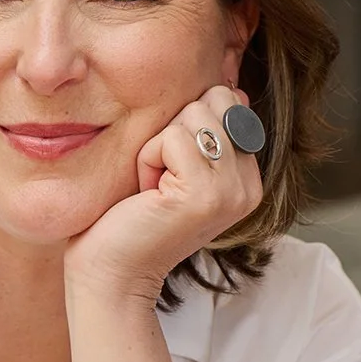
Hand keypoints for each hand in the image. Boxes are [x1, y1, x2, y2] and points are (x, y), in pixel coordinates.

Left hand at [64, 85, 263, 305]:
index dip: (185, 124)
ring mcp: (231, 191)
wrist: (112, 273)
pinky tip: (146, 192)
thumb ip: (204, 131)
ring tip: (152, 187)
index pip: (229, 101)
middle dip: (172, 130)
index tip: (170, 170)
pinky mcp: (204, 195)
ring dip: (156, 146)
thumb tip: (233, 88)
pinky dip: (146, 159)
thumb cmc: (131, 217)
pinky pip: (170, 138)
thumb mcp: (175, 165)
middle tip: (158, 178)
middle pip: (213, 101)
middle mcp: (248, 185)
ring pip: (192, 116)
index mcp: (247, 177)